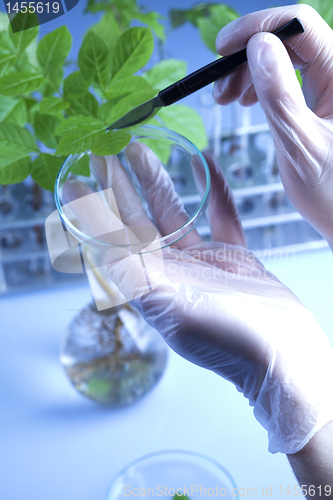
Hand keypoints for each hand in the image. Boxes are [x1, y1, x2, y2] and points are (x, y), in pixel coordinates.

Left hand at [62, 142, 332, 454]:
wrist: (283, 353)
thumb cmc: (226, 338)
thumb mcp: (170, 305)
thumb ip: (131, 271)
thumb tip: (91, 245)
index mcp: (149, 284)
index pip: (111, 241)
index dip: (93, 209)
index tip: (77, 178)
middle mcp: (170, 271)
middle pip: (136, 220)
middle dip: (119, 186)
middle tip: (104, 152)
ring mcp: (201, 262)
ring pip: (172, 213)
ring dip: (157, 181)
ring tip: (140, 149)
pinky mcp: (232, 256)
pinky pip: (220, 215)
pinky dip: (214, 190)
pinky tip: (206, 162)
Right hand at [213, 5, 332, 248]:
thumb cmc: (332, 191)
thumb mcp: (299, 144)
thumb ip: (279, 95)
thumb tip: (258, 46)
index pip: (300, 24)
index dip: (257, 27)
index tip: (222, 48)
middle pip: (290, 38)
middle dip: (248, 56)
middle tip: (220, 88)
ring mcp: (332, 85)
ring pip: (286, 56)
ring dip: (251, 71)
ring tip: (228, 99)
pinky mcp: (322, 98)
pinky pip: (289, 76)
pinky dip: (263, 84)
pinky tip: (248, 101)